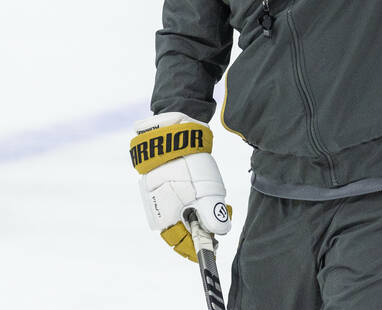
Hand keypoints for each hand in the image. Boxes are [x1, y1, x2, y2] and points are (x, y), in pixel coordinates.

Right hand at [130, 112, 230, 261]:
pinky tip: (207, 193)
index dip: (200, 248)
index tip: (216, 246)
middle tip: (222, 218)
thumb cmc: (188, 165)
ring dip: (202, 214)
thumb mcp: (206, 192)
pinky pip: (181, 203)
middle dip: (204, 229)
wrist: (172, 134)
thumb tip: (220, 233)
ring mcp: (161, 198)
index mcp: (164, 219)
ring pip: (185, 217)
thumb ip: (213, 216)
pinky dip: (195, 202)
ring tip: (218, 202)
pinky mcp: (165, 187)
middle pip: (184, 231)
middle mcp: (159, 211)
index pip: (182, 245)